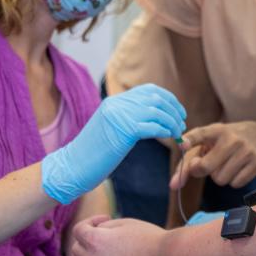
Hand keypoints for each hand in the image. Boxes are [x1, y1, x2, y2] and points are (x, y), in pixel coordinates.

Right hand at [43, 84, 185, 203]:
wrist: (73, 166)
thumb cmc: (93, 153)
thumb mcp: (111, 128)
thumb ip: (129, 118)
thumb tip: (155, 118)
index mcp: (115, 101)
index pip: (149, 90)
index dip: (169, 98)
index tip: (178, 112)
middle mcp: (117, 104)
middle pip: (156, 97)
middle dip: (174, 110)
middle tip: (181, 124)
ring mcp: (119, 115)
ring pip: (157, 111)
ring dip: (172, 122)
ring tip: (178, 134)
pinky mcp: (122, 131)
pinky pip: (152, 126)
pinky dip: (165, 130)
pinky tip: (169, 137)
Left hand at [69, 215, 172, 255]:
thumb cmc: (150, 237)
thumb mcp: (125, 223)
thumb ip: (105, 226)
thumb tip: (96, 232)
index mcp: (96, 240)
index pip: (78, 230)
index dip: (89, 222)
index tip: (103, 221)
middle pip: (77, 251)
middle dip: (88, 242)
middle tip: (107, 240)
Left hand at [170, 121, 255, 189]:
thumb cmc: (226, 141)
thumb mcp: (208, 142)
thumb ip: (188, 161)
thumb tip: (173, 185)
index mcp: (216, 130)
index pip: (200, 133)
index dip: (190, 140)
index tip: (182, 144)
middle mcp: (232, 139)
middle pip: (206, 167)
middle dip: (202, 171)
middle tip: (207, 165)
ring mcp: (246, 150)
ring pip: (221, 179)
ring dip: (220, 176)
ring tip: (226, 164)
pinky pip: (236, 184)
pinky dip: (234, 181)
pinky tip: (238, 169)